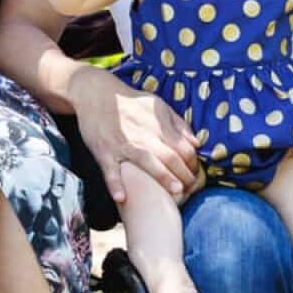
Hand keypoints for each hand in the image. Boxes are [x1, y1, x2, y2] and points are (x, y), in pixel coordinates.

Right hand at [70, 65, 200, 202]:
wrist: (96, 94)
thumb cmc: (130, 102)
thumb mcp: (158, 105)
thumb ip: (178, 124)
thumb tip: (196, 143)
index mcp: (157, 125)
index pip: (183, 147)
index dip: (193, 163)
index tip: (196, 175)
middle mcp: (143, 135)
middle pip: (169, 156)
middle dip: (185, 174)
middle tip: (192, 190)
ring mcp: (123, 145)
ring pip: (146, 161)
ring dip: (162, 177)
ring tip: (175, 192)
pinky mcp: (104, 152)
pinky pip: (110, 170)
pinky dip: (115, 184)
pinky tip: (122, 198)